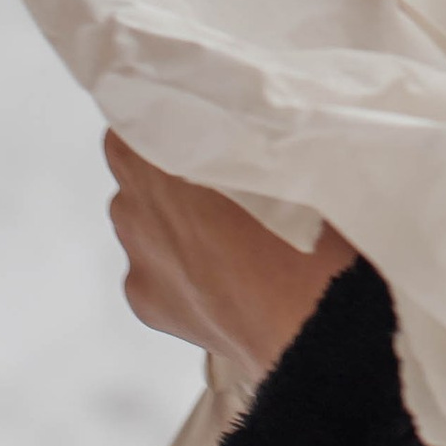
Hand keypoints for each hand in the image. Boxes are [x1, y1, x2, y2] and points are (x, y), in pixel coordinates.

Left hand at [103, 133, 353, 395]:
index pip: (131, 119)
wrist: (313, 327)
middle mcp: (132, 206)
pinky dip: (181, 270)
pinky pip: (156, 271)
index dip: (162, 118)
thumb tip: (245, 120)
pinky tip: (225, 278)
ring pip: (145, 224)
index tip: (196, 123)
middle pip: (137, 174)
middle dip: (170, 172)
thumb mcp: (286, 157)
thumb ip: (247, 136)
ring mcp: (136, 259)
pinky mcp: (144, 303)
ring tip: (233, 236)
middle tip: (224, 180)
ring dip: (175, 222)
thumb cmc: (307, 231)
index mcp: (156, 160)